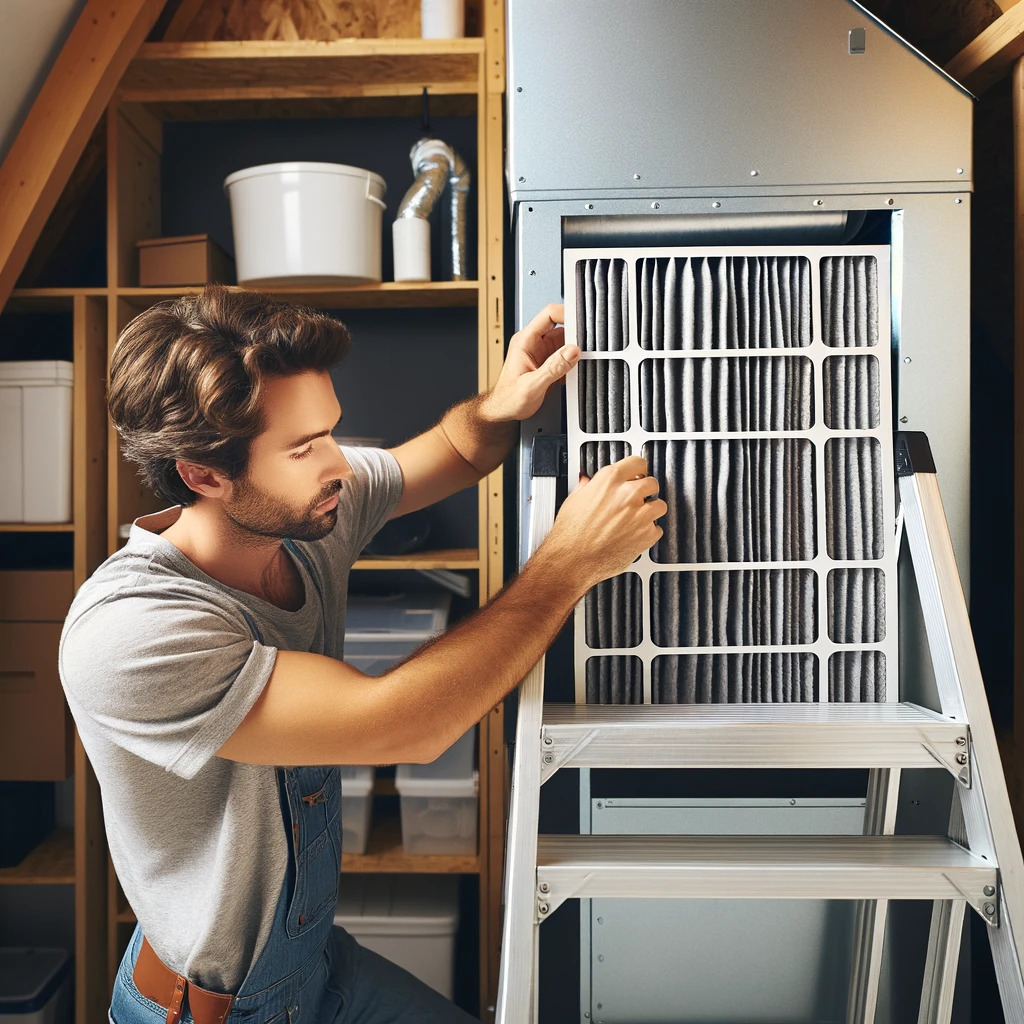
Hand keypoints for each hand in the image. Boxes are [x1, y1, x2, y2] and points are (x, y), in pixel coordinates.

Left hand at [479, 303, 579, 422]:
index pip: (549, 314)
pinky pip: (565, 355)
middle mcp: (533, 342)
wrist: (503, 411)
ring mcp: (541, 351)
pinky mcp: (547, 362)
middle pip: (561, 326)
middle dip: (576, 335)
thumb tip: (572, 351)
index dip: (567, 314)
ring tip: (579, 363)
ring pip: (565, 341)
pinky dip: (572, 362)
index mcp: (525, 340)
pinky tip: (571, 373)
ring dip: (574, 351)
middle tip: (587, 347)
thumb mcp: (532, 385)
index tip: (582, 324)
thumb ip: (553, 368)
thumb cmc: (508, 399)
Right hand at [542, 456, 666, 591]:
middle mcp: (627, 495)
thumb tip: (588, 483)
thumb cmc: (570, 534)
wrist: (572, 560)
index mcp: (609, 481)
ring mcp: (639, 515)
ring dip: (652, 510)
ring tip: (639, 517)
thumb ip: (586, 488)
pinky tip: (637, 534)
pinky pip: (657, 530)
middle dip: (646, 490)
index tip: (637, 474)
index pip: (637, 463)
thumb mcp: (574, 500)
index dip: (638, 469)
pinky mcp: (646, 536)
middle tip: (639, 497)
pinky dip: (649, 532)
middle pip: (652, 483)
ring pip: (660, 505)